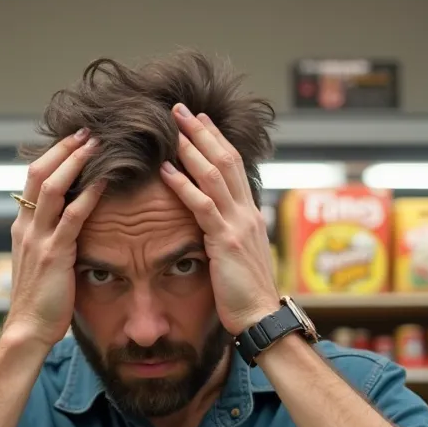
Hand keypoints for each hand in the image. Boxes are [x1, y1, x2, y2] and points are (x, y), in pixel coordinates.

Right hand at [5, 130, 102, 349]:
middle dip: (63, 148)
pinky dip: (89, 194)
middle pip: (39, 172)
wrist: (27, 329)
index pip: (33, 180)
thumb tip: (72, 226)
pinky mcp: (54, 254)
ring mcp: (38, 238)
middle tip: (87, 130)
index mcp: (23, 227)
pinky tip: (105, 180)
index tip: (74, 140)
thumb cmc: (41, 302)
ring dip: (76, 161)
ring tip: (96, 143)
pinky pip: (72, 216)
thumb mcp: (41, 263)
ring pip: (53, 186)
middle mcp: (26, 226)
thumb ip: (52, 240)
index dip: (53, 156)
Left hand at [159, 105, 279, 335]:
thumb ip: (229, 236)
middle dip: (202, 132)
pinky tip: (166, 170)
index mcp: (249, 215)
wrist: (261, 317)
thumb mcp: (239, 258)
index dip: (216, 141)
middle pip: (225, 160)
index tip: (199, 121)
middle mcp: (246, 213)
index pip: (233, 167)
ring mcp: (238, 225)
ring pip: (214, 175)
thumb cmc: (246, 295)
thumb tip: (216, 227)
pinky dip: (183, 185)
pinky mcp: (225, 242)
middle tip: (181, 109)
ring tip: (173, 127)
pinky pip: (202, 206)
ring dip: (192, 148)